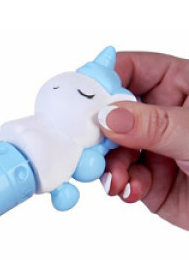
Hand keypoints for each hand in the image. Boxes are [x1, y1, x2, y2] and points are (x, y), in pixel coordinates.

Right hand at [100, 51, 188, 228]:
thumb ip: (152, 124)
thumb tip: (107, 116)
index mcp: (184, 84)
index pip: (135, 69)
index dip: (105, 79)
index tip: (81, 97)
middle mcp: (166, 113)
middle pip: (114, 112)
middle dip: (99, 132)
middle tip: (87, 145)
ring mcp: (156, 147)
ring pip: (113, 149)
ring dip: (109, 165)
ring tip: (117, 180)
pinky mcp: (151, 180)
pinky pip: (122, 177)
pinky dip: (121, 184)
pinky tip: (130, 190)